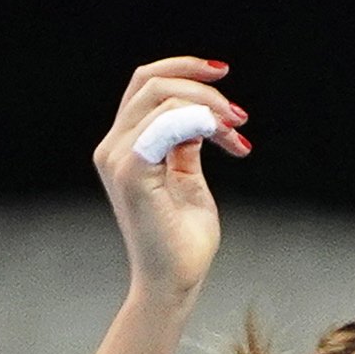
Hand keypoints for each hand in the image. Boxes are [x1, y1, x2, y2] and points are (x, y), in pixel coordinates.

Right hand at [95, 56, 239, 306]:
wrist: (174, 283)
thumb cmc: (184, 241)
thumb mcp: (188, 181)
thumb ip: (185, 147)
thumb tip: (198, 119)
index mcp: (126, 144)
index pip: (146, 86)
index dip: (184, 70)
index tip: (223, 74)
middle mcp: (114, 146)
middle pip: (151, 83)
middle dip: (202, 88)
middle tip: (240, 117)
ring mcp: (118, 157)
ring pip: (159, 99)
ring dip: (207, 108)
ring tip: (237, 134)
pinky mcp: (131, 173)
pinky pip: (161, 128)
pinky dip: (195, 122)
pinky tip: (224, 138)